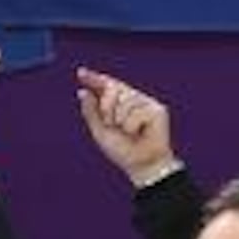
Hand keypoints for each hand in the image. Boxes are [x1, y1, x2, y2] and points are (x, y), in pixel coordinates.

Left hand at [73, 66, 177, 184]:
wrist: (141, 165)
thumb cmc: (122, 150)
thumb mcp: (100, 131)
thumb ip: (91, 111)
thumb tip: (83, 91)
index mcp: (118, 103)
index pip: (105, 86)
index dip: (94, 78)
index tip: (81, 73)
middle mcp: (133, 99)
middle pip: (113, 88)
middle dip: (106, 107)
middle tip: (111, 124)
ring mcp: (146, 103)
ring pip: (125, 101)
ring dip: (120, 120)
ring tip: (129, 133)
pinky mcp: (158, 109)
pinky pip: (137, 112)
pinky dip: (132, 126)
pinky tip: (139, 133)